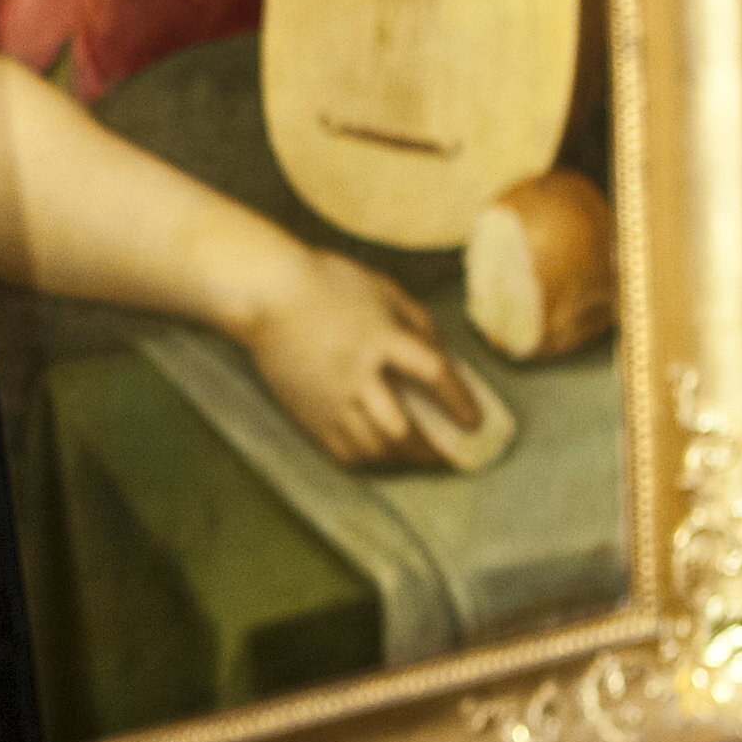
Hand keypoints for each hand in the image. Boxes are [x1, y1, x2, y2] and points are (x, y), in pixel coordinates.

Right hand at [242, 246, 477, 468]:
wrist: (266, 295)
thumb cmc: (329, 283)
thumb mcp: (384, 289)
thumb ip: (418, 323)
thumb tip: (445, 358)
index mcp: (380, 336)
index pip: (432, 375)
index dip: (459, 401)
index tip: (475, 421)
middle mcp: (356, 374)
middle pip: (402, 429)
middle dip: (431, 449)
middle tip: (450, 455)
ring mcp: (328, 398)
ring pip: (372, 447)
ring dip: (402, 458)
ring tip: (417, 457)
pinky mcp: (307, 413)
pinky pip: (342, 451)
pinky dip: (368, 459)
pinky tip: (380, 454)